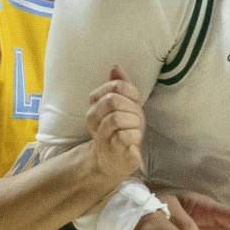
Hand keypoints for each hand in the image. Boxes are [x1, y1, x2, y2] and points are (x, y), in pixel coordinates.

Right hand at [86, 67, 145, 185]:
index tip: (134, 102)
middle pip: (113, 100)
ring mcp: (102, 136)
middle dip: (131, 108)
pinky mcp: (113, 152)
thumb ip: (119, 86)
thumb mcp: (122, 106)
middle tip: (135, 118)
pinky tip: (134, 142)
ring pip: (117, 118)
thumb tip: (115, 68)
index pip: (115, 87)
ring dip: (134, 123)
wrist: (112, 162)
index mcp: (95, 105)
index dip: (130, 92)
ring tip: (135, 130)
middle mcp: (94, 120)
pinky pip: (124, 138)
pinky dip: (134, 137)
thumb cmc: (120, 130)